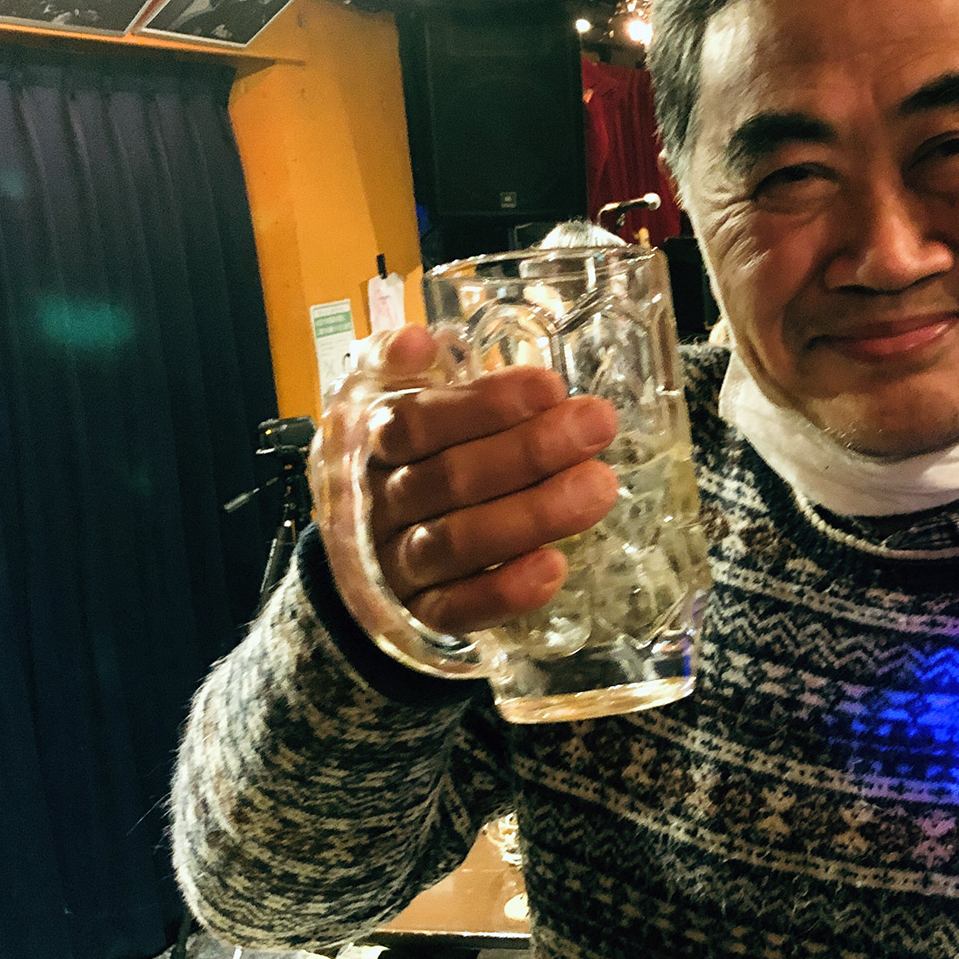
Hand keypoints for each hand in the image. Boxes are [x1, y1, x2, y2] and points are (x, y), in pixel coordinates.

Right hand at [312, 325, 618, 634]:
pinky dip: (505, 591)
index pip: (419, 421)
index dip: (484, 405)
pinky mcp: (420, 617)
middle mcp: (379, 505)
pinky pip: (458, 608)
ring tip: (599, 487)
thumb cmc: (404, 464)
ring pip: (457, 542)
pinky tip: (554, 569)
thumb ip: (402, 369)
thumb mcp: (394, 407)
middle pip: (449, 479)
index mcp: (371, 444)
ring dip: (531, 515)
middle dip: (528, 451)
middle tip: (597, 424)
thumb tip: (418, 341)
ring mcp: (397, 565)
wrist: (358, 561)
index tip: (551, 386)